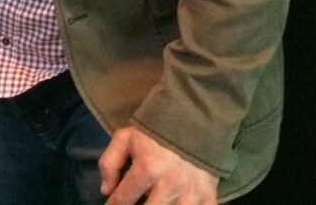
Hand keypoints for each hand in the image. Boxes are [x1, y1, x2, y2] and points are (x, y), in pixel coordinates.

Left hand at [98, 126, 217, 204]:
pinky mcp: (208, 196)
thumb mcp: (125, 138)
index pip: (124, 199)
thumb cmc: (155, 131)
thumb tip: (106, 191)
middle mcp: (170, 184)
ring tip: (154, 202)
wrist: (194, 119)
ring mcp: (191, 192)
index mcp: (148, 168)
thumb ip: (110, 163)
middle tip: (133, 202)